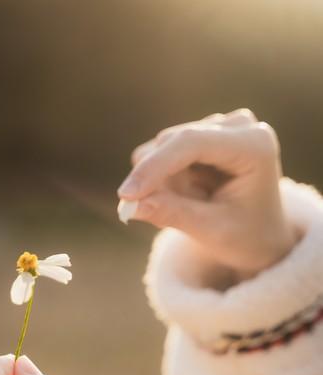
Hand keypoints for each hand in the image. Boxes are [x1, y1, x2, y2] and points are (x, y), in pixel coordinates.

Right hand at [118, 109, 299, 280]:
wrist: (260, 236)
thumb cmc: (245, 236)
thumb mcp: (212, 231)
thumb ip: (173, 214)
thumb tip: (129, 206)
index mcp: (254, 145)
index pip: (192, 143)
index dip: (154, 167)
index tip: (126, 195)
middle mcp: (238, 126)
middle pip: (172, 142)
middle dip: (155, 181)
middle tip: (150, 216)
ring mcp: (219, 125)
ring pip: (162, 149)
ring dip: (161, 184)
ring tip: (190, 209)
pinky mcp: (201, 133)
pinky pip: (161, 154)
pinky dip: (162, 180)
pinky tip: (187, 197)